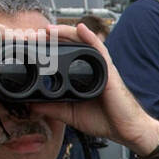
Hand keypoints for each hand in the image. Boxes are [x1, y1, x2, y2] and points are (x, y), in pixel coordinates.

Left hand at [30, 23, 158, 154]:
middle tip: (35, 36)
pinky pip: (100, 50)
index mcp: (82, 77)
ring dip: (66, 33)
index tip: (33, 45)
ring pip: (83, 43)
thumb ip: (52, 109)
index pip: (64, 57)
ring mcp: (101, 68)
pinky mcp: (109, 71)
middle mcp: (92, 68)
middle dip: (54, 38)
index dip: (49, 49)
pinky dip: (90, 37)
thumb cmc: (106, 120)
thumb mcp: (71, 114)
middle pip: (71, 45)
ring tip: (50, 30)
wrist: (126, 130)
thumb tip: (31, 106)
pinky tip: (81, 28)